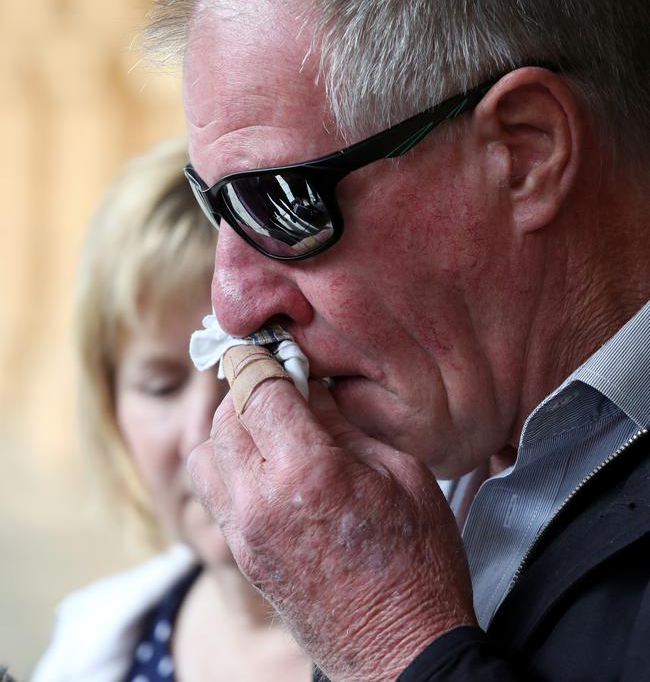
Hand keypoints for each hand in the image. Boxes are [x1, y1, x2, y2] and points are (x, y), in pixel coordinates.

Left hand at [188, 378, 476, 681]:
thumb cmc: (418, 563)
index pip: (256, 388)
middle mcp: (259, 501)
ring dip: (230, 425)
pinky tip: (266, 463)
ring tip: (269, 423)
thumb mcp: (402, 474)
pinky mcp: (241, 555)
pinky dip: (227, 462)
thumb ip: (345, 424)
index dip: (262, 357)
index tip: (273, 346)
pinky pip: (211, 491)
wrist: (401, 652)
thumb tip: (309, 387)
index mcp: (306, 472)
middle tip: (280, 382)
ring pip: (205, 452)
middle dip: (248, 387)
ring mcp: (243, 533)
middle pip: (224, 415)